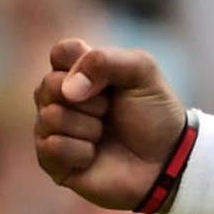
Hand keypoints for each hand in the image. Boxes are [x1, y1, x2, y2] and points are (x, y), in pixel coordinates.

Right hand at [32, 39, 186, 211]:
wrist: (164, 158)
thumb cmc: (154, 113)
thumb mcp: (143, 72)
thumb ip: (107, 60)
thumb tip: (68, 88)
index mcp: (82, 71)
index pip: (61, 51)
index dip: (82, 64)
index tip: (108, 78)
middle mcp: (61, 97)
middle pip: (49, 83)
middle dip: (89, 99)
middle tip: (110, 109)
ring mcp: (54, 129)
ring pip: (50, 116)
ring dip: (88, 126)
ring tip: (105, 132)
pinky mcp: (52, 161)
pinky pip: (51, 147)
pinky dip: (81, 151)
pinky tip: (94, 155)